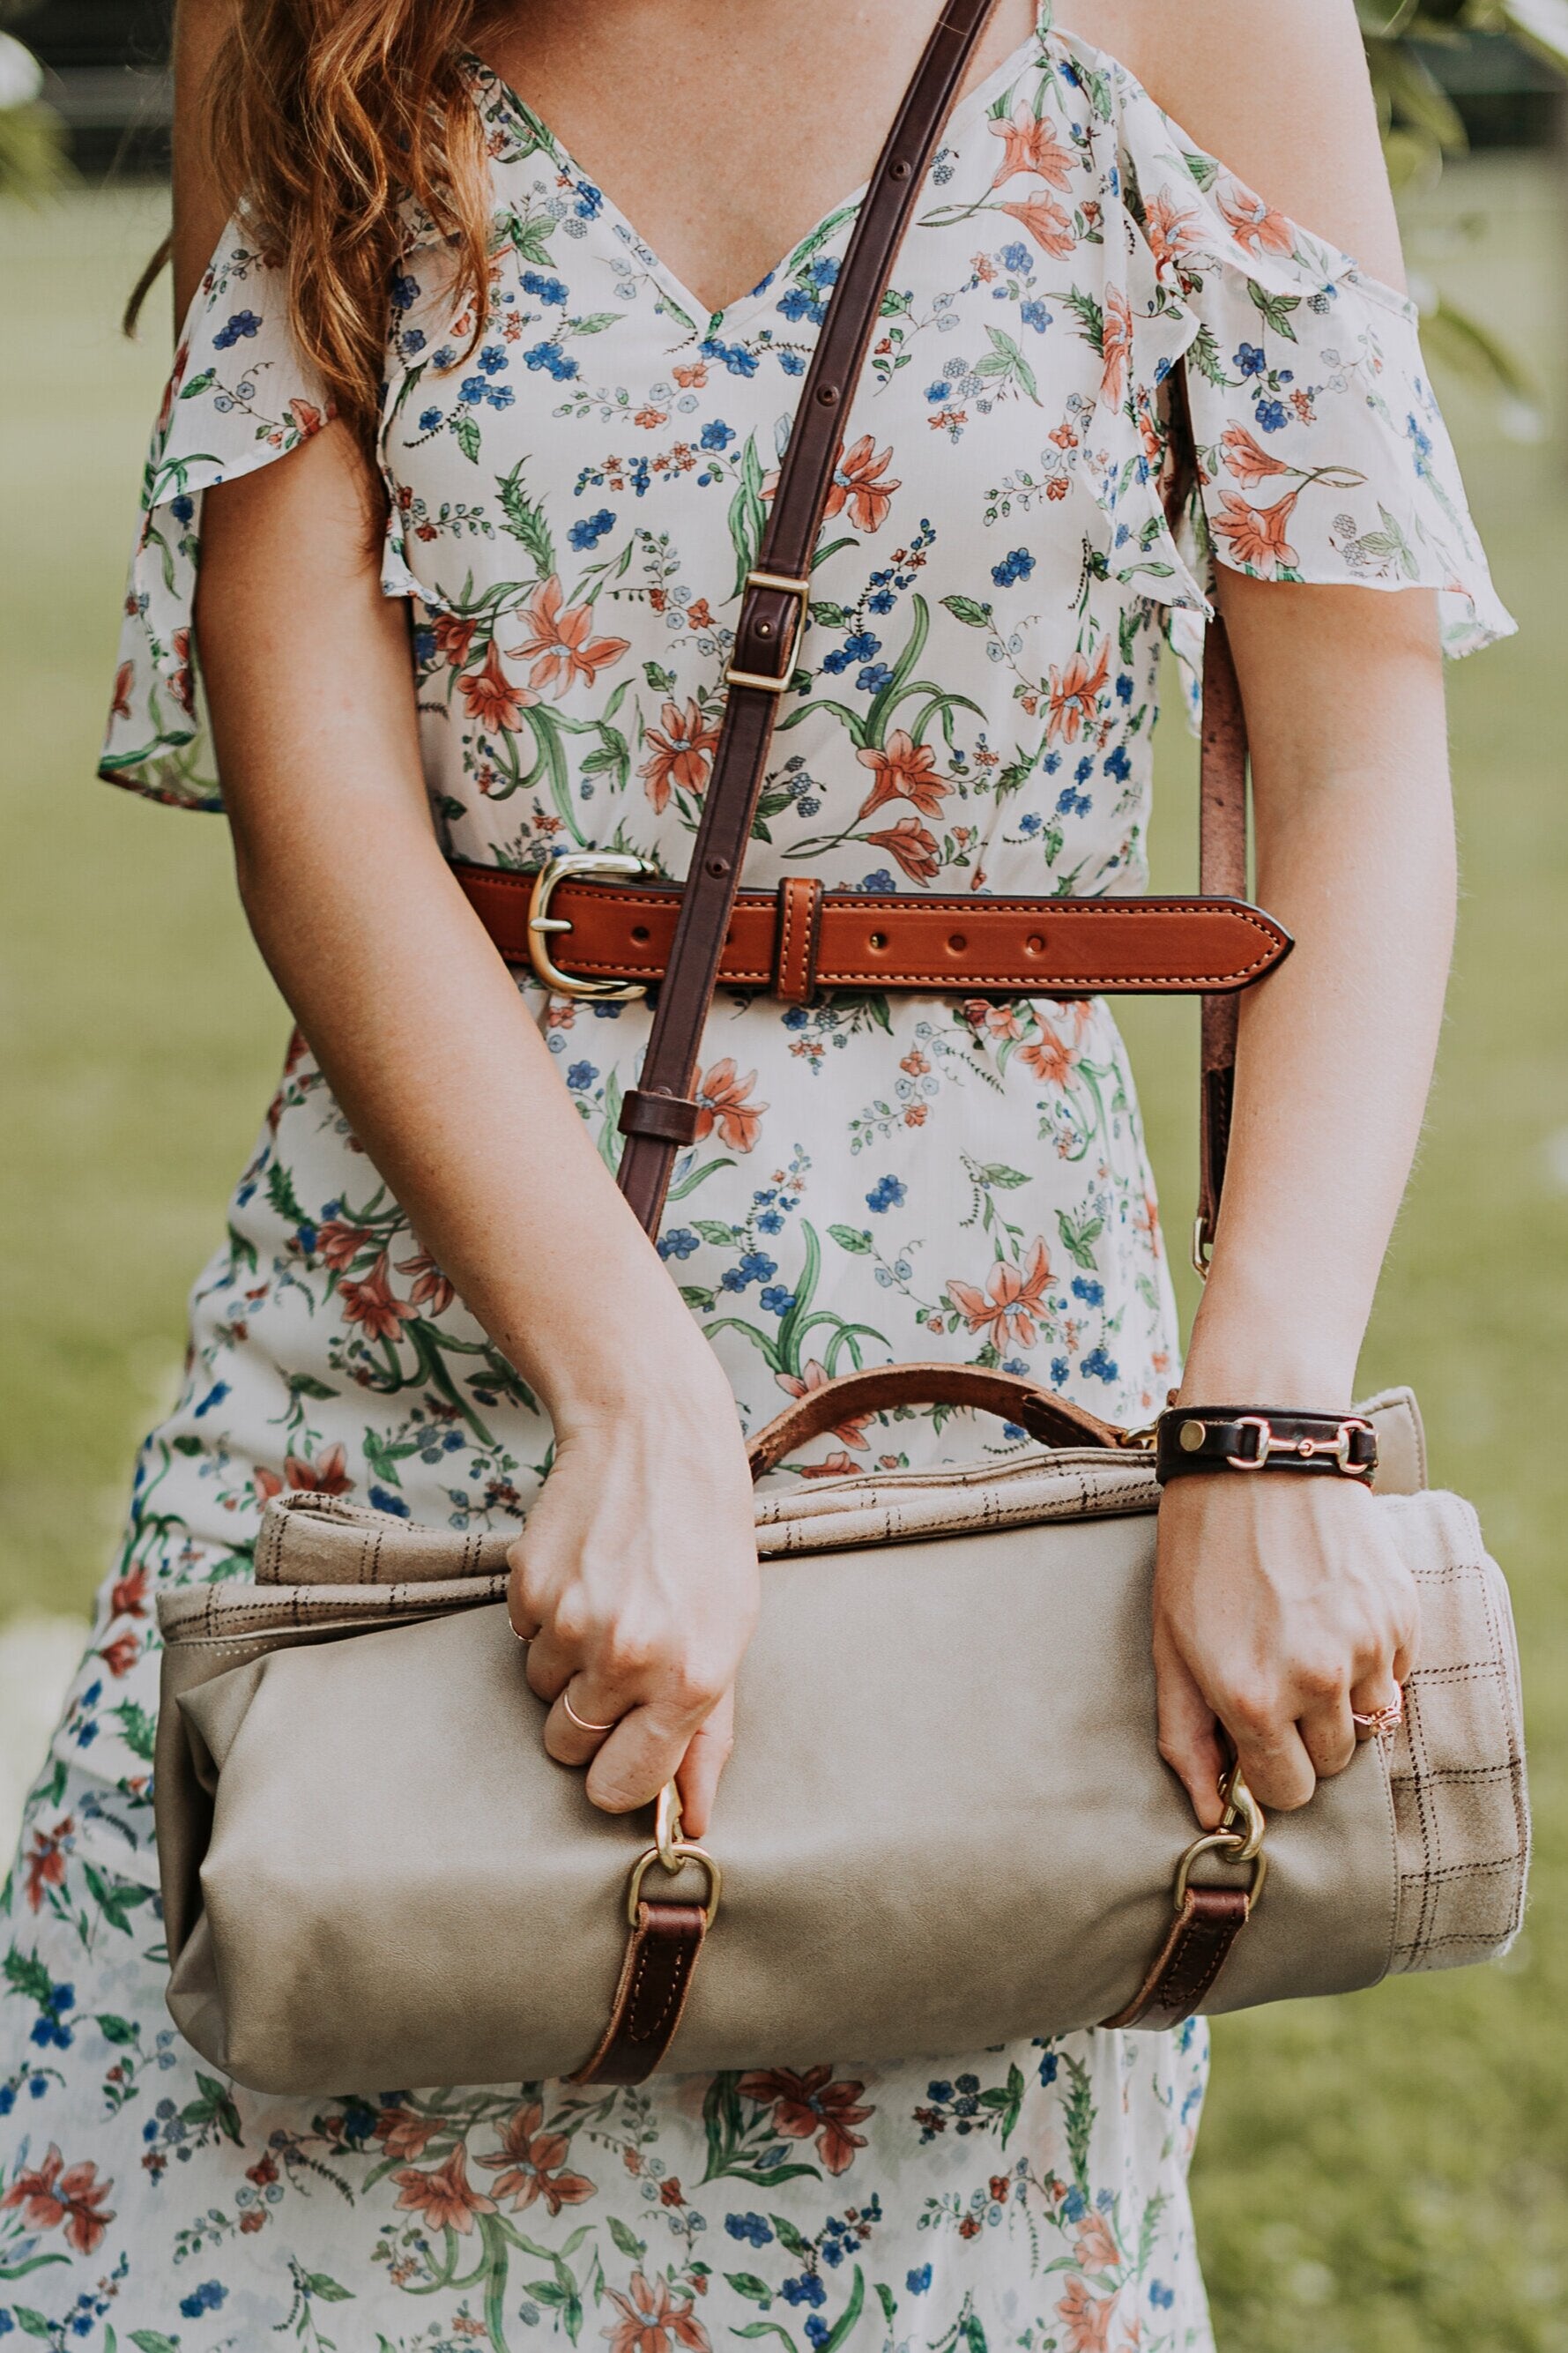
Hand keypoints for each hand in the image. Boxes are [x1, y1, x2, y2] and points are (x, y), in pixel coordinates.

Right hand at [505, 1369, 759, 1838]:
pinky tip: (584, 1573)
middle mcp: (629, 1659)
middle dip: (587, 1715)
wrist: (657, 1439)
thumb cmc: (706, 1543)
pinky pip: (521, 1637)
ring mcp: (572, 1622)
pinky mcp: (529, 1587)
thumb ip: (708, 1736)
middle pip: (568, 1745)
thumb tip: (693, 1821)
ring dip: (565, 1661)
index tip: (620, 1754)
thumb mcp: (730, 1636)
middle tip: (622, 1656)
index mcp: (691, 1680)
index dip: (615, 1777)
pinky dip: (544, 1615)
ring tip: (609, 1601)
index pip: (621, 1787)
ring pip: (539, 1692)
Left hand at [1152, 1471, 1417, 1828]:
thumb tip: (1212, 1814)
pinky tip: (1333, 1613)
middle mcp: (1316, 1682)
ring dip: (1341, 1699)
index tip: (1256, 1735)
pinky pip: (1396, 1676)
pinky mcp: (1400, 1617)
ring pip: (1371, 1722)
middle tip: (1275, 1675)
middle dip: (1304, 1735)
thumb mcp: (1170, 1645)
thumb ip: (1187, 1739)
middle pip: (1333, 1763)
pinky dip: (1372, 1661)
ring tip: (1304, 1640)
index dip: (1270, 1770)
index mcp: (1251, 1698)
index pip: (1288, 1793)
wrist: (1260, 1462)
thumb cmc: (1200, 1553)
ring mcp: (1366, 1649)